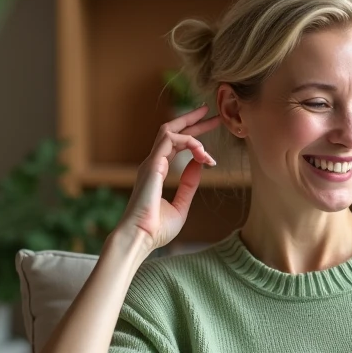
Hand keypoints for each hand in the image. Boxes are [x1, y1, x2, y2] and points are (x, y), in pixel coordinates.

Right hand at [111, 105, 219, 261]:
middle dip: (192, 121)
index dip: (193, 136)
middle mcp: (152, 164)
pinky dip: (191, 142)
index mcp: (157, 172)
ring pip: (170, 131)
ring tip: (211, 121)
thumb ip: (189, 184)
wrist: (140, 238)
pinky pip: (172, 141)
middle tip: (211, 114)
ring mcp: (150, 163)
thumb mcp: (181, 205)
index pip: (175, 145)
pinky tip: (204, 153)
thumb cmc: (156, 229)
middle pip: (172, 132)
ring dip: (192, 126)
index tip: (209, 130)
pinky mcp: (152, 165)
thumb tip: (199, 164)